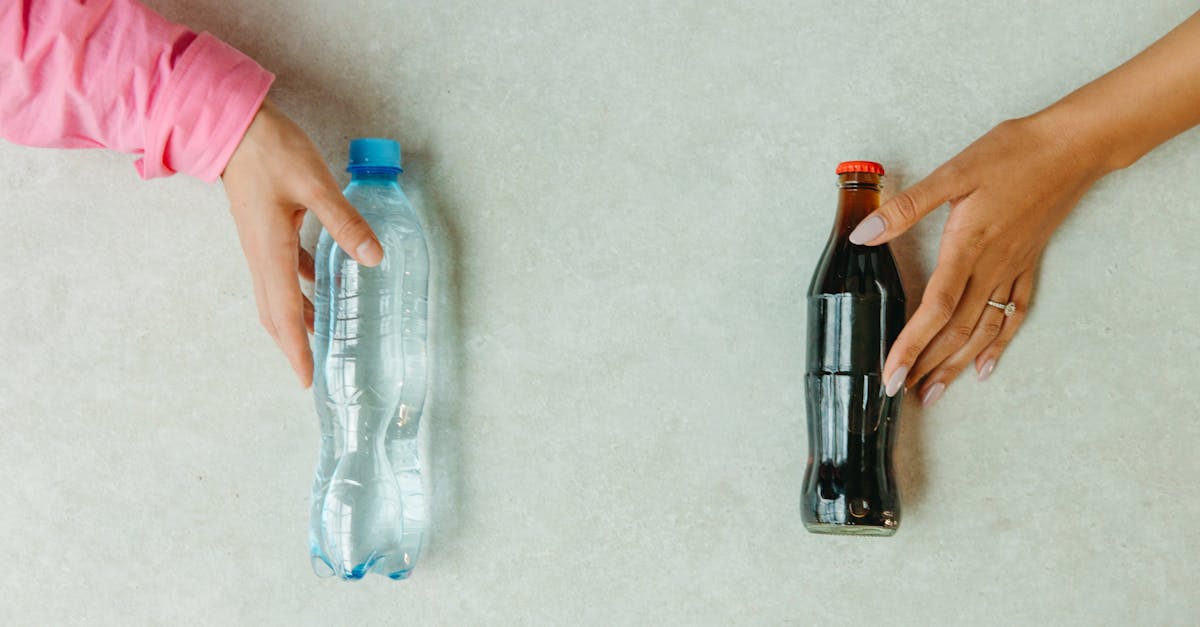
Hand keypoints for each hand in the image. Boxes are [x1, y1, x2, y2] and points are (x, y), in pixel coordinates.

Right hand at [222, 100, 382, 386]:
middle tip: (317, 372)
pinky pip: (283, 273)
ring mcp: (261, 245)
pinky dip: (301, 289)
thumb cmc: (271, 152)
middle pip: (276, 315)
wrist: (232, 126)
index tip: (308, 380)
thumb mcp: (314, 185)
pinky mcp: (265, 232)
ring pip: (278, 296)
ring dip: (299, 320)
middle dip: (294, 346)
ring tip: (326, 337)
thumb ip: (344, 222)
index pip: (285, 315)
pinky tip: (324, 286)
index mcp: (271, 253)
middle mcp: (261, 257)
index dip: (297, 350)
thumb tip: (373, 257)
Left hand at [848, 113, 1107, 404]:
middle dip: (927, 365)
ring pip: (982, 330)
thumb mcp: (953, 173)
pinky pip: (1014, 314)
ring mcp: (1012, 269)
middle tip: (902, 394)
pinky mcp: (1028, 263)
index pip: (933, 309)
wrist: (1072, 146)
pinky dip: (998, 343)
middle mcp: (991, 268)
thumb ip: (907, 208)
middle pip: (955, 330)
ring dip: (956, 364)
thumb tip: (864, 233)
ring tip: (934, 392)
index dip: (910, 345)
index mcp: (967, 248)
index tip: (891, 374)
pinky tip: (984, 366)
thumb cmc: (1012, 154)